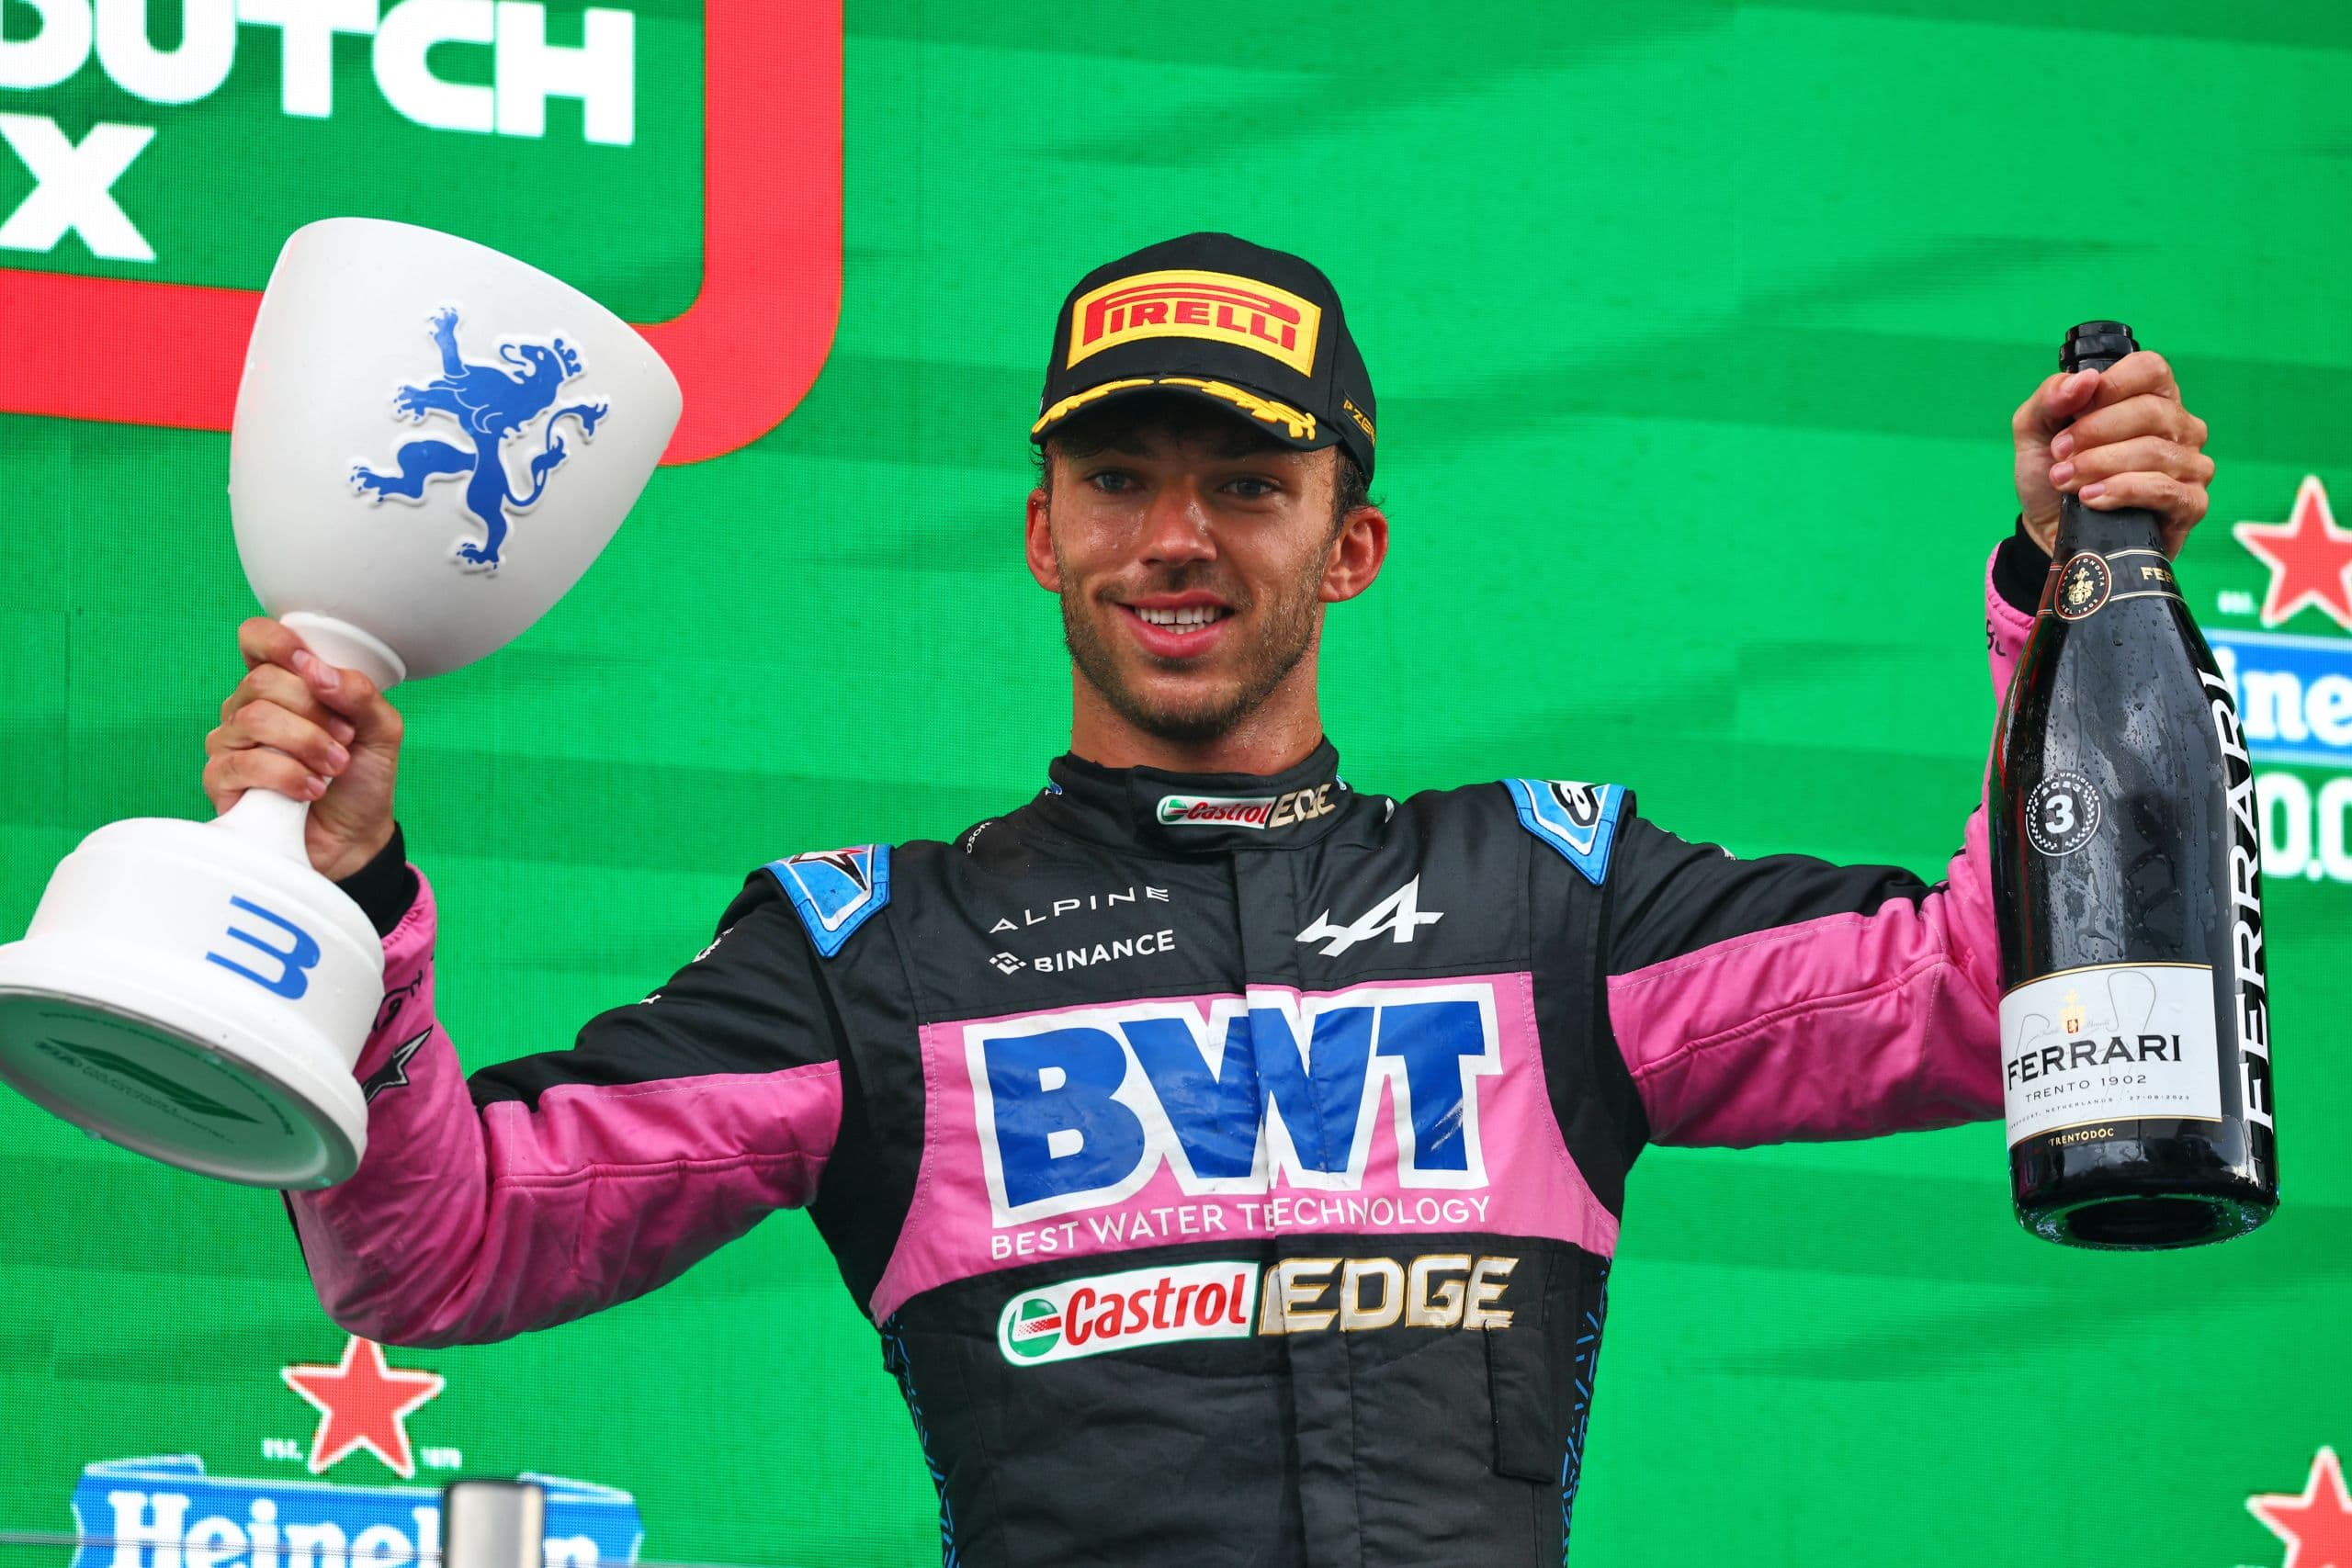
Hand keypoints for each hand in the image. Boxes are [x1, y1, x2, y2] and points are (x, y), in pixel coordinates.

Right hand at [203, 617, 405, 881]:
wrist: (354, 837)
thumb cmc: (361, 778)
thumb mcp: (380, 730)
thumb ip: (360, 693)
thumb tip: (318, 670)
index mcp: (283, 684)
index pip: (256, 639)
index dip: (276, 642)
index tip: (308, 662)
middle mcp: (249, 707)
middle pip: (263, 681)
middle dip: (314, 710)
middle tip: (345, 739)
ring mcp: (230, 743)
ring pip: (254, 719)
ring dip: (306, 744)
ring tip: (334, 767)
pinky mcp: (220, 780)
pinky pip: (244, 763)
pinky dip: (288, 776)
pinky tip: (311, 789)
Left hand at [2011, 350, 2212, 559]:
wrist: (2049, 529)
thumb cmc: (2053, 473)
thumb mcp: (2036, 430)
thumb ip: (2051, 398)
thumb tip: (2085, 378)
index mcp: (2151, 397)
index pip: (2150, 369)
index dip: (2110, 387)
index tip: (2073, 413)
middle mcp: (2179, 427)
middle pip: (2150, 411)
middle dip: (2094, 433)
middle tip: (2060, 455)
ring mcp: (2190, 465)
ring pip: (2155, 451)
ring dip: (2099, 465)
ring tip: (2065, 480)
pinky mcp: (2190, 504)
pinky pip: (2164, 489)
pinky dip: (2122, 491)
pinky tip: (2091, 498)